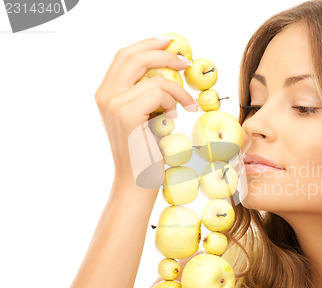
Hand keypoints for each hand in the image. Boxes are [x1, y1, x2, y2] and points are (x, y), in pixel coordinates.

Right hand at [94, 37, 197, 183]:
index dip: (147, 45)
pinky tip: (174, 117)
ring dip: (178, 90)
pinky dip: (175, 101)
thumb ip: (146, 94)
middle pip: (133, 56)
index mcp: (106, 93)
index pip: (124, 56)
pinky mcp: (127, 114)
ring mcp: (114, 104)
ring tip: (186, 106)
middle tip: (186, 60)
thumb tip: (168, 71)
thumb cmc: (145, 152)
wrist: (137, 181)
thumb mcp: (144, 116)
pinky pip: (159, 92)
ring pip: (154, 78)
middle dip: (163, 53)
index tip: (169, 42)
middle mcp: (105, 95)